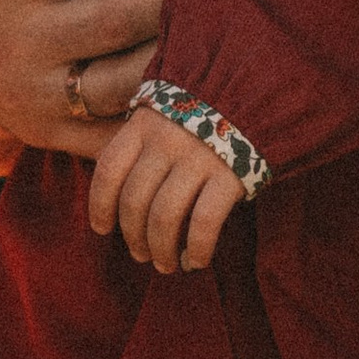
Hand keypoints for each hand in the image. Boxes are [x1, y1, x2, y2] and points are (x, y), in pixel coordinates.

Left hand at [87, 105, 244, 271]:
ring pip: (164, 217)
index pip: (109, 170)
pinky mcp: (230, 175)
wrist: (258, 94)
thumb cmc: (204, 114)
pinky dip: (197, 249)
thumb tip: (117, 196)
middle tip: (141, 255)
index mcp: (144, 125)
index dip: (100, 205)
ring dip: (161, 249)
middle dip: (133, 237)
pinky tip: (196, 261)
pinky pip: (204, 222)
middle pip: (134, 201)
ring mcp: (198, 157)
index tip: (102, 229)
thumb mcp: (163, 115)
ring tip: (165, 264)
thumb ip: (141, 145)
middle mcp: (166, 140)